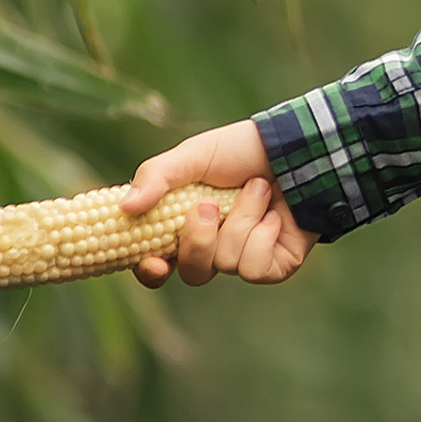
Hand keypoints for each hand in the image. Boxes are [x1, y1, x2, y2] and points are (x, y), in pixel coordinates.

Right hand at [121, 119, 311, 289]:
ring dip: (241, 220)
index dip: (150, 271)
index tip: (153, 262)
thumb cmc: (243, 150)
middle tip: (209, 205)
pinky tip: (275, 215)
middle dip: (198, 240)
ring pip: (225, 263)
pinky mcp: (274, 267)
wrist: (297, 149)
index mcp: (185, 226)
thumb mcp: (194, 155)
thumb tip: (123, 207)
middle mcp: (213, 248)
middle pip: (191, 272)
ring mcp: (244, 259)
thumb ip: (157, 177)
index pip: (156, 264)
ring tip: (257, 189)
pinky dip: (263, 234)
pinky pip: (255, 268)